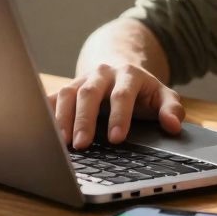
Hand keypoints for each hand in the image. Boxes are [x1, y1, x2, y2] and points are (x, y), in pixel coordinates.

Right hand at [47, 63, 183, 148]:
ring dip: (62, 118)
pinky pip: (53, 97)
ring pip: (68, 93)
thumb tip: (173, 125)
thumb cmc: (143, 92)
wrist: (121, 71)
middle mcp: (103, 74)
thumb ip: (171, 109)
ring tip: (62, 142)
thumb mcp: (163, 96)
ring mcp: (82, 79)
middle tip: (82, 144)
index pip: (122, 94)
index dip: (119, 116)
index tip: (117, 138)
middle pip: (90, 93)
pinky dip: (46, 113)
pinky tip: (42, 131)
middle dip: (85, 119)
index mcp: (128, 75)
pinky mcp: (67, 88)